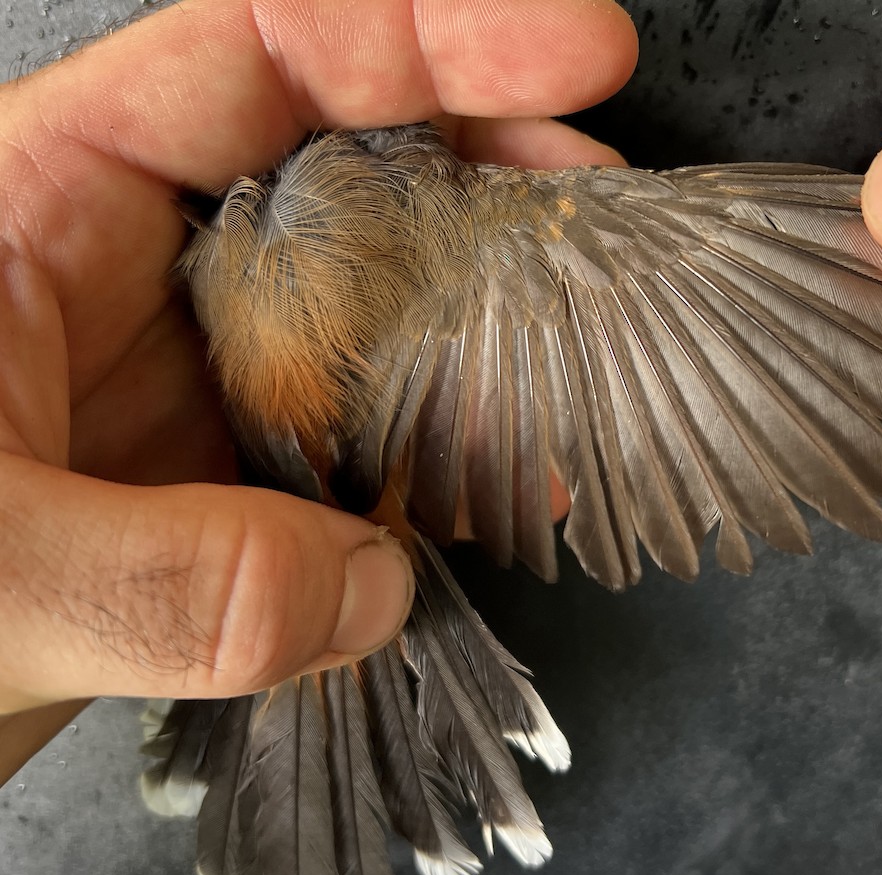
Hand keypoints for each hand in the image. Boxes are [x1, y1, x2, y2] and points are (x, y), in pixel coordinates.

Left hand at [0, 0, 634, 726]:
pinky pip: (359, 447)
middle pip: (350, 169)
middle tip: (601, 218)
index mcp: (43, 203)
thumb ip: (159, 575)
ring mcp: (189, 384)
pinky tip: (497, 488)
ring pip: (372, 316)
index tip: (575, 55)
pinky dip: (438, 464)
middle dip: (492, 176)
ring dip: (482, 333)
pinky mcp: (222, 486)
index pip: (263, 55)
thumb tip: (364, 586)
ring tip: (578, 361)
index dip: (430, 33)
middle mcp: (134, 275)